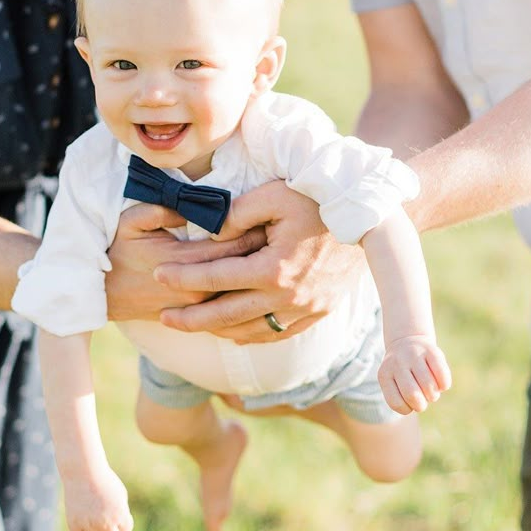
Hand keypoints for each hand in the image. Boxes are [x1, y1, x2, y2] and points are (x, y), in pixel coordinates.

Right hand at [62, 465, 133, 530]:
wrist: (84, 471)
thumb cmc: (103, 481)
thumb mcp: (119, 495)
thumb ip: (121, 514)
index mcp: (120, 513)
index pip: (126, 530)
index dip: (121, 521)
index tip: (114, 509)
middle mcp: (105, 521)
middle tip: (103, 518)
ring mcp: (89, 524)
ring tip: (93, 525)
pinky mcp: (74, 524)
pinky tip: (82, 525)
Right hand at [105, 202, 265, 321]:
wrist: (106, 294)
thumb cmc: (118, 253)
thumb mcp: (131, 222)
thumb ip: (161, 209)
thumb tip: (193, 202)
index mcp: (185, 261)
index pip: (233, 244)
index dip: (256, 227)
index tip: (274, 212)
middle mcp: (198, 287)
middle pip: (245, 266)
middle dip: (267, 247)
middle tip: (287, 227)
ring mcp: (200, 305)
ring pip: (244, 288)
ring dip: (262, 268)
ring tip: (281, 248)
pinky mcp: (199, 313)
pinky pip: (233, 304)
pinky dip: (251, 290)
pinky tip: (263, 275)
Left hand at [156, 181, 366, 343]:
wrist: (372, 220)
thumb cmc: (318, 199)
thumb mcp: (273, 195)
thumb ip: (236, 214)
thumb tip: (207, 235)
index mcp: (274, 269)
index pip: (215, 279)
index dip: (182, 278)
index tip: (158, 274)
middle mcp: (288, 298)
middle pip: (226, 316)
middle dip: (189, 319)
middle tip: (162, 318)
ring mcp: (306, 311)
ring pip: (250, 332)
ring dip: (217, 331)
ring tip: (192, 324)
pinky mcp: (318, 314)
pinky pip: (276, 334)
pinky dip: (250, 336)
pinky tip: (232, 330)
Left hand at [378, 335, 451, 414]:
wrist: (406, 341)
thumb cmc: (402, 372)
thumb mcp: (394, 383)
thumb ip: (402, 398)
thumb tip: (419, 402)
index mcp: (384, 374)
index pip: (396, 403)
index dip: (407, 408)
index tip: (409, 401)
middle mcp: (397, 363)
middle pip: (413, 395)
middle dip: (422, 405)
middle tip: (423, 399)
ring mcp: (414, 355)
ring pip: (429, 386)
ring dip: (433, 395)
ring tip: (430, 390)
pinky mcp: (431, 350)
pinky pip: (442, 374)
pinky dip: (444, 385)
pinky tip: (441, 384)